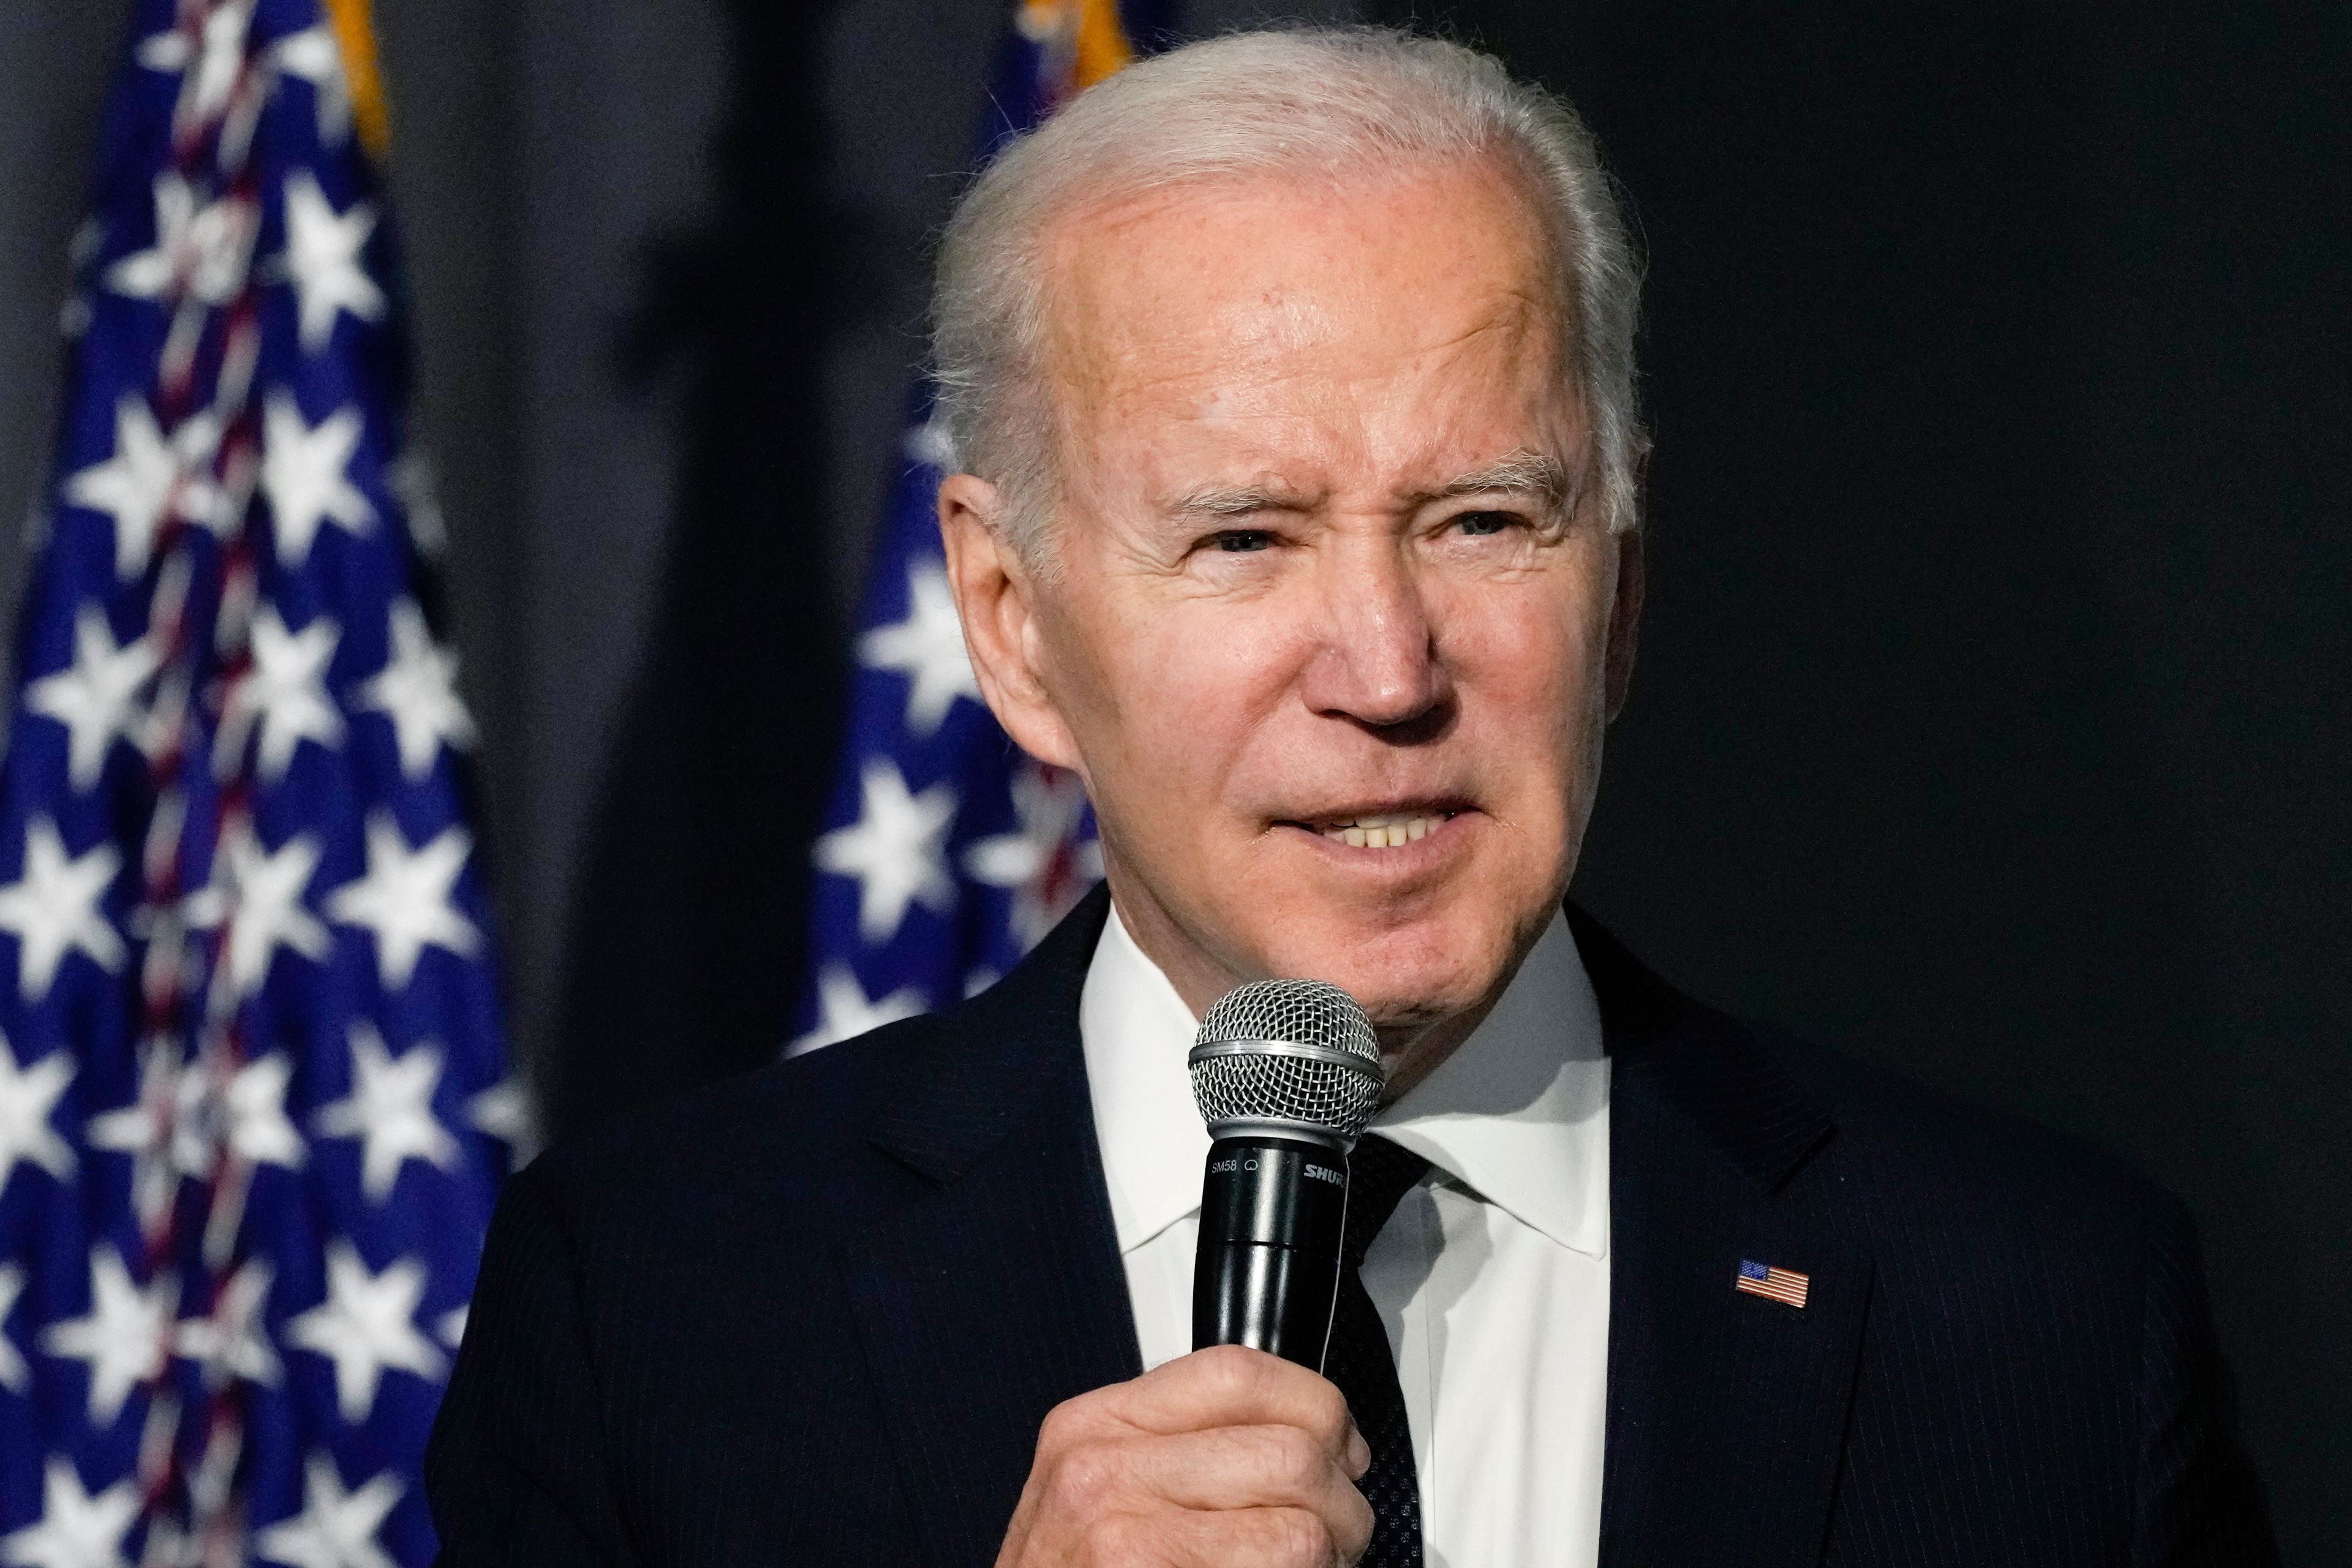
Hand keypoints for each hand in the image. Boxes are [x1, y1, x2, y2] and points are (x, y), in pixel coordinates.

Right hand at [994, 1344, 1375, 1566]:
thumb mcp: (1100, 1492)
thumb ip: (1179, 1446)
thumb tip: (1302, 1430)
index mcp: (1094, 1425)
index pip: (1238, 1371)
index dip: (1315, 1405)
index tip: (1338, 1446)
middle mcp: (1100, 1470)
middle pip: (1290, 1448)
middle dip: (1341, 1499)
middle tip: (1337, 1532)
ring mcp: (1123, 1538)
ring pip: (1303, 1524)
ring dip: (1332, 1554)